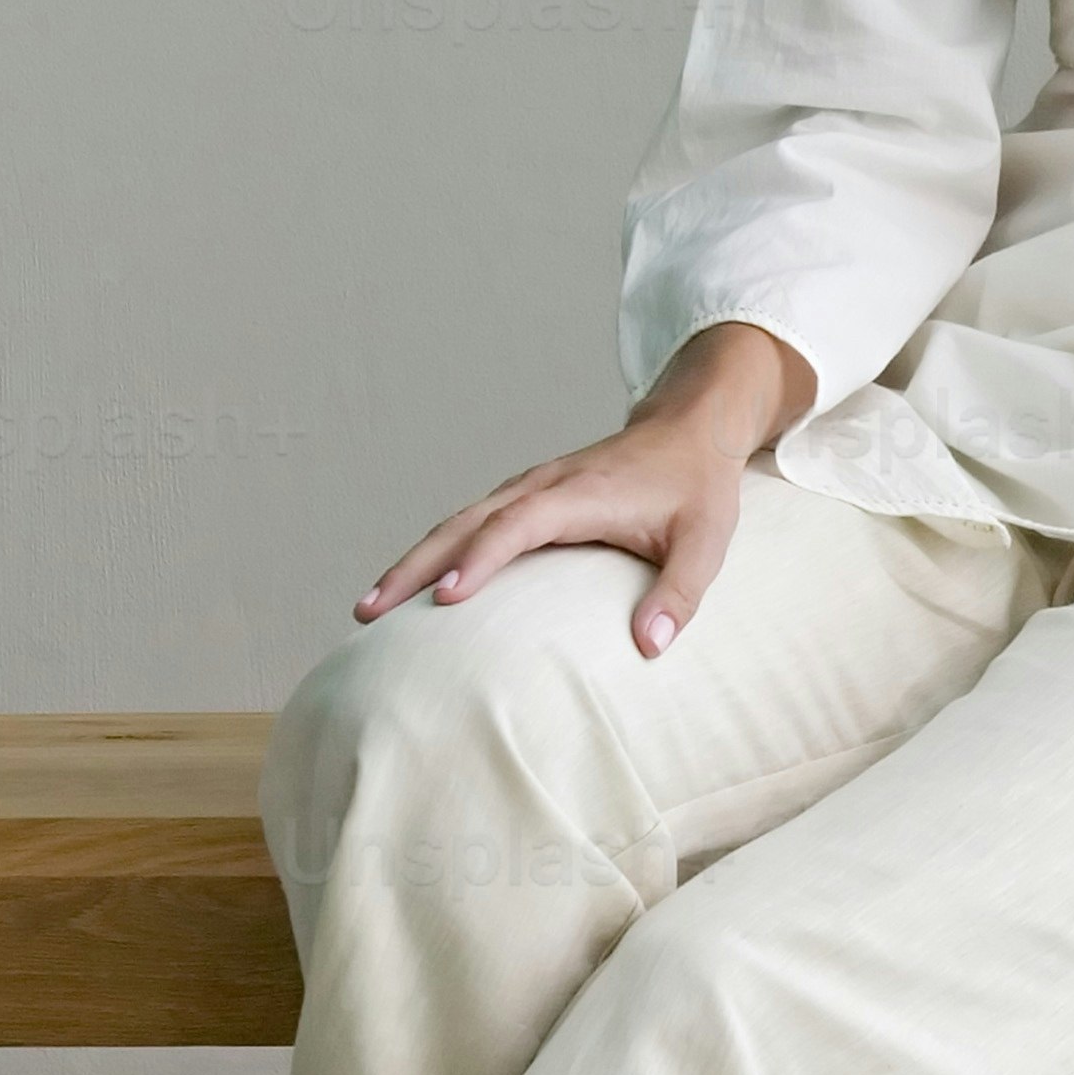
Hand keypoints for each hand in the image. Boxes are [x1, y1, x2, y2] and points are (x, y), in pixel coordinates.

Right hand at [351, 324, 815, 660]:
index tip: (444, 598)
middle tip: (368, 609)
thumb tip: (650, 647)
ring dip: (413, 560)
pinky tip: (413, 583)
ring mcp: (530, 487)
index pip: (516, 526)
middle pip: (463, 523)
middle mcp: (543, 486)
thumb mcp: (706, 541)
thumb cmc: (698, 487)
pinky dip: (436, 549)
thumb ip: (680, 593)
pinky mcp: (528, 495)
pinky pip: (471, 522)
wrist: (690, 427)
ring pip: (457, 521)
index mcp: (579, 495)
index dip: (480, 560)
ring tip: (370, 606)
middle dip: (414, 565)